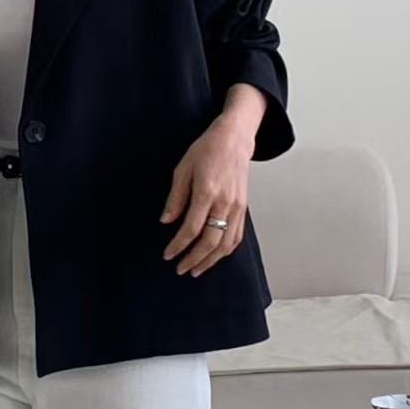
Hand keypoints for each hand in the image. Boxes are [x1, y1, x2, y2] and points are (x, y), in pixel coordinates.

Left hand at [161, 112, 257, 277]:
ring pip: (226, 244)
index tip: (168, 255)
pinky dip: (225, 251)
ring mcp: (237, 207)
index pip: (191, 228)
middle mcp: (224, 203)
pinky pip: (237, 236)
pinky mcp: (243, 208)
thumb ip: (175, 197)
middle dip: (194, 259)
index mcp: (207, 192)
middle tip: (181, 269)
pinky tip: (215, 257)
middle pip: (210, 241)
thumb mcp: (183, 169)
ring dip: (210, 261)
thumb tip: (166, 221)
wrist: (234, 138)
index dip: (178, 245)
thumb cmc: (207, 150)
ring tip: (196, 270)